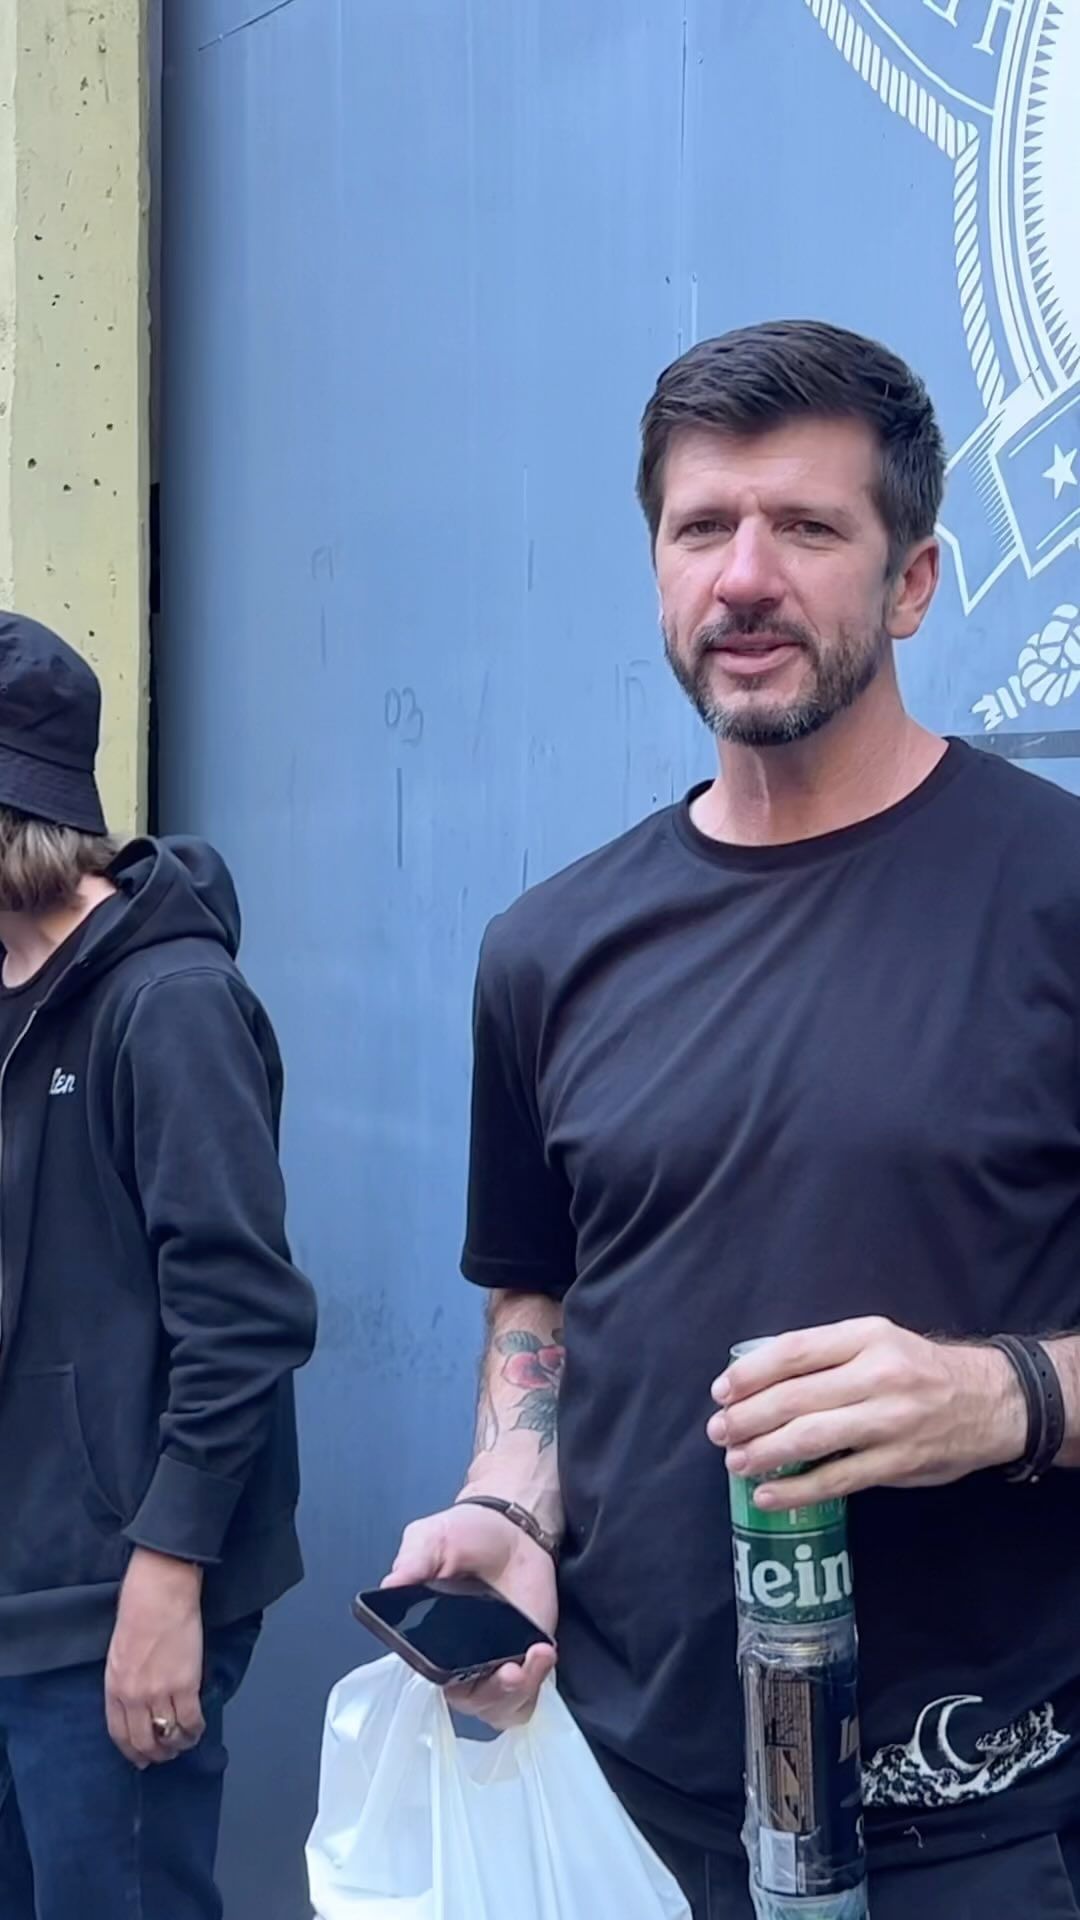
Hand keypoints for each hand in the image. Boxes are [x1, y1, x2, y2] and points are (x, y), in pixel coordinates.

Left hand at [105, 1548, 204, 1767]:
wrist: (159, 1593)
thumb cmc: (138, 1612)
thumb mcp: (118, 1653)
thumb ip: (124, 1680)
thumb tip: (137, 1700)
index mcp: (114, 1687)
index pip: (119, 1733)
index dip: (132, 1750)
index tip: (141, 1758)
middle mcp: (134, 1697)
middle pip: (144, 1740)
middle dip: (156, 1754)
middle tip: (166, 1755)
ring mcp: (159, 1693)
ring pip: (168, 1735)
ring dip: (178, 1745)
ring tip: (184, 1743)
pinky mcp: (185, 1684)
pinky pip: (191, 1720)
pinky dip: (195, 1730)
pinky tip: (198, 1729)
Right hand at [384, 1503, 557, 1728]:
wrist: (511, 1525)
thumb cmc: (465, 1533)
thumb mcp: (430, 1538)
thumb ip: (412, 1560)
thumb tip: (391, 1585)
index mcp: (429, 1637)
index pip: (432, 1675)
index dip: (449, 1681)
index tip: (468, 1669)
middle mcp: (461, 1657)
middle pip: (471, 1701)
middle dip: (492, 1693)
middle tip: (509, 1669)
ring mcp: (496, 1660)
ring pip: (500, 1705)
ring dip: (517, 1691)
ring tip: (533, 1658)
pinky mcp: (527, 1656)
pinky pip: (529, 1693)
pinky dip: (537, 1682)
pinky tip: (543, 1653)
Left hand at [707, 1316, 1026, 1508]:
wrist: (992, 1401)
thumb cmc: (920, 1370)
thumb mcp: (877, 1341)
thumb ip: (827, 1356)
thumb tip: (759, 1380)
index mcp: (866, 1336)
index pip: (793, 1352)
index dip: (750, 1373)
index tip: (721, 1391)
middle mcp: (877, 1374)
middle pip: (795, 1397)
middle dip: (747, 1416)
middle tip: (717, 1431)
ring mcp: (890, 1420)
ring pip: (811, 1438)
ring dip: (764, 1452)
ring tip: (735, 1462)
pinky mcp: (899, 1461)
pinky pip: (838, 1478)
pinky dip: (798, 1490)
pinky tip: (769, 1496)